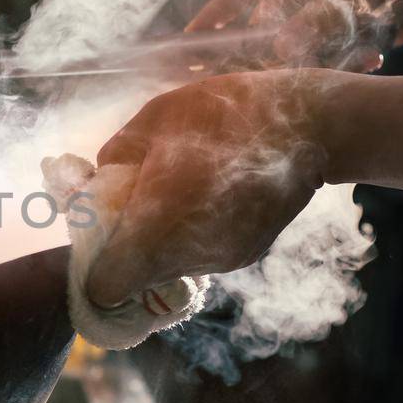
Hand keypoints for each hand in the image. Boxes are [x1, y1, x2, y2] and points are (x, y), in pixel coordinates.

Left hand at [84, 70, 329, 307]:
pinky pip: (200, 251)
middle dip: (125, 243)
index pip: (105, 286)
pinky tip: (207, 190)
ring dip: (160, 234)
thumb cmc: (222, 116)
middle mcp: (189, 259)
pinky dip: (191, 230)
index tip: (96, 230)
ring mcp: (222, 260)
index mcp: (156, 231)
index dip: (93, 264)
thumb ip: (113, 162)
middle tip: (132, 197)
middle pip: (136, 275)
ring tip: (175, 186)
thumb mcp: (150, 123)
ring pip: (169, 263)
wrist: (309, 124)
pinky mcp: (246, 254)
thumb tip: (96, 186)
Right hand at [185, 0, 402, 71]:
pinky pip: (327, 42)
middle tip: (238, 77)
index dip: (214, 16)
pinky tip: (371, 58)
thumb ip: (314, 27)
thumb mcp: (354, 4)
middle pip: (267, 17)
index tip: (189, 43)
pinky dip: (341, 56)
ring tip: (337, 62)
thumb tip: (276, 52)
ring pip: (299, 34)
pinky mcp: (346, 16)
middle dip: (264, 48)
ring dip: (314, 55)